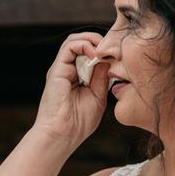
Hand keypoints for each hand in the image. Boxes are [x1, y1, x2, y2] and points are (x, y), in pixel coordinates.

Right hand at [32, 32, 109, 149]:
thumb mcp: (99, 95)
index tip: (117, 54)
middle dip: (99, 41)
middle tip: (112, 49)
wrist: (62, 136)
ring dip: (92, 40)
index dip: (104, 48)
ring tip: (104, 51)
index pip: (90, 51)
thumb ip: (102, 76)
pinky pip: (69, 47)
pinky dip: (84, 45)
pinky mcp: (57, 69)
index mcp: (78, 75)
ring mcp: (62, 68)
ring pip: (75, 40)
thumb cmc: (80, 122)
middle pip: (82, 41)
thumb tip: (109, 59)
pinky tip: (95, 56)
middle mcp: (69, 69)